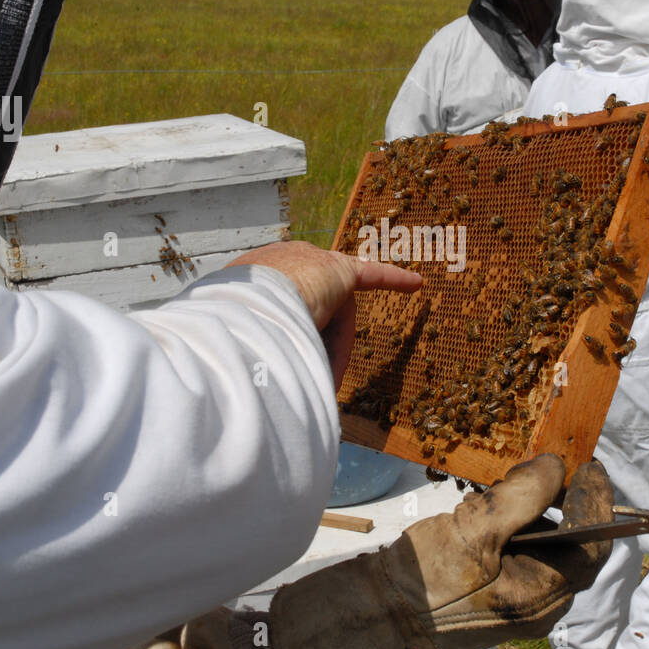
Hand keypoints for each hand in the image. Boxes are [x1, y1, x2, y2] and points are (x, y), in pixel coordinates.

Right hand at [229, 241, 421, 380]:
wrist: (242, 307)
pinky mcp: (338, 269)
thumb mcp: (233, 342)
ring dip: (332, 351)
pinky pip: (371, 275)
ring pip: (332, 315)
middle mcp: (279, 265)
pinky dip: (393, 280)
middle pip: (308, 313)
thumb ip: (251, 352)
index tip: (283, 358)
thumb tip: (255, 385)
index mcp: (248, 281)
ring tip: (326, 381)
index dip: (285, 334)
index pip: (277, 306)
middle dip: (310, 348)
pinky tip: (415, 284)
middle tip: (306, 381)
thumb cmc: (232, 334)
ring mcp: (309, 263)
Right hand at [266, 454, 613, 648]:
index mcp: (544, 594)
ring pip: (547, 548)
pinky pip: (523, 555)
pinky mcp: (498, 594)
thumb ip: (521, 497)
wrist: (378, 622)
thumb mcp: (474, 532)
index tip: (588, 463)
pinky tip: (491, 509)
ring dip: (538, 511)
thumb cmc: (425, 584)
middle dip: (565, 501)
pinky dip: (517, 526)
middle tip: (543, 467)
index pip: (593, 542)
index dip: (595, 499)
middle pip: (573, 544)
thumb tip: (556, 467)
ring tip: (511, 484)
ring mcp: (519, 602)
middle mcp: (541, 602)